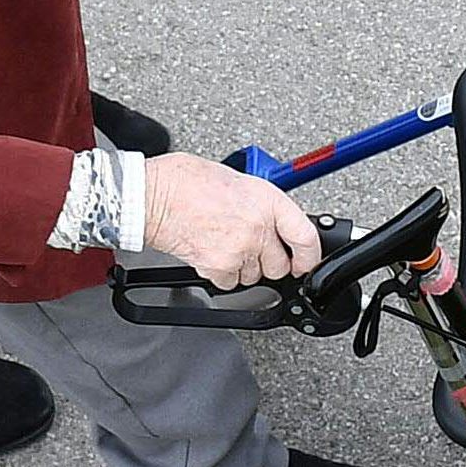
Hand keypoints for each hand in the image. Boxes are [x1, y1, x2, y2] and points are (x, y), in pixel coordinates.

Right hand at [143, 153, 325, 289]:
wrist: (155, 196)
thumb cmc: (188, 182)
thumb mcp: (240, 182)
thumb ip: (262, 206)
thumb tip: (274, 223)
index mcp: (267, 201)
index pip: (305, 237)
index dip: (310, 255)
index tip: (306, 262)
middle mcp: (258, 228)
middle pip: (280, 266)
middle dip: (270, 261)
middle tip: (254, 248)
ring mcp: (239, 250)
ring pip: (255, 277)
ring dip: (245, 267)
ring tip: (226, 243)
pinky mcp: (218, 268)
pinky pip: (230, 284)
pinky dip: (222, 274)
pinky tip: (212, 252)